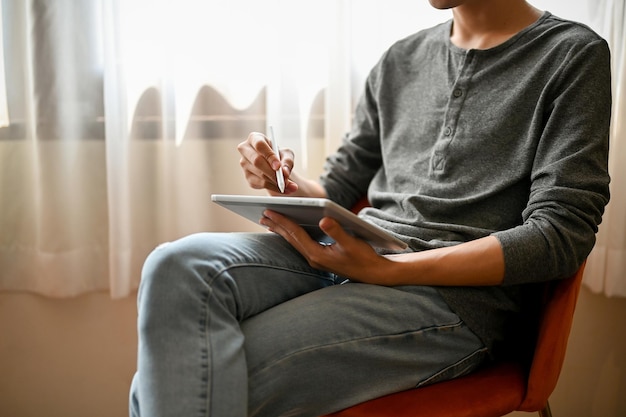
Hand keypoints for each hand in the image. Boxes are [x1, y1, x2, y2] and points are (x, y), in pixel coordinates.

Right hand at [238, 132, 297, 194]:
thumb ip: (287, 161)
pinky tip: (281, 188)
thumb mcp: (287, 154)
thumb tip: (284, 172)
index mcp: (255, 138)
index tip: (278, 166)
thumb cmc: (279, 156)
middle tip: (284, 179)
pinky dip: (273, 187)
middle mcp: (246, 149)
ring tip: (289, 185)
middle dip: (272, 172)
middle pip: (257, 161)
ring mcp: (244, 164)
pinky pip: (260, 184)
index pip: (259, 145)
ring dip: (275, 182)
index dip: (269, 156)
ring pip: (260, 174)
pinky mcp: (247, 177)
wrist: (276, 167)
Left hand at [260, 210, 391, 283]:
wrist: (374, 274)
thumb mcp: (352, 243)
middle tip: (263, 214)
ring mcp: (316, 260)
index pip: (296, 235)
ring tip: (270, 222)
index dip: (282, 221)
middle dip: (277, 225)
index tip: (270, 211)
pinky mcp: (321, 259)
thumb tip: (324, 219)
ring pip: (294, 243)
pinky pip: (301, 245)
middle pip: (291, 239)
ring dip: (282, 231)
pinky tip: (289, 231)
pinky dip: (293, 236)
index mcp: (318, 255)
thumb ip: (337, 231)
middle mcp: (314, 259)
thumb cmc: (365, 258)